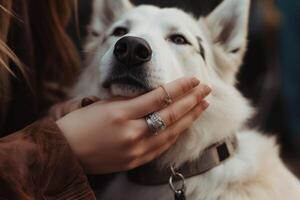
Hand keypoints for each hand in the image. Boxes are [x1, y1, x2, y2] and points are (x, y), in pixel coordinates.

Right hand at [56, 77, 210, 173]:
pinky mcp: (135, 162)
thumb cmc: (79, 124)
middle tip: (207, 89)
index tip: (195, 79)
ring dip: (190, 118)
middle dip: (192, 100)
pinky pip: (161, 147)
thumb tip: (153, 97)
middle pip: (170, 114)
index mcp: (120, 113)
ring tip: (203, 106)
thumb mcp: (102, 105)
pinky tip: (185, 125)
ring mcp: (135, 150)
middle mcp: (131, 132)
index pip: (159, 97)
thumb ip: (130, 101)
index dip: (180, 87)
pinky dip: (175, 135)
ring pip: (171, 132)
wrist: (65, 152)